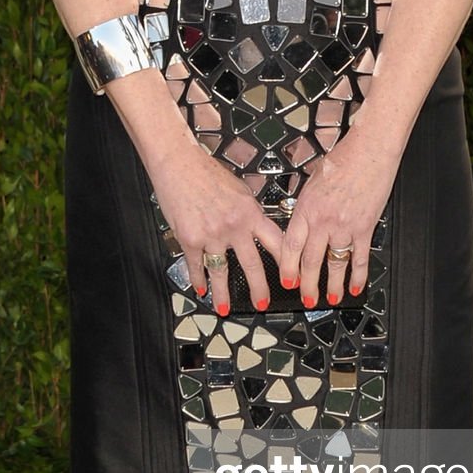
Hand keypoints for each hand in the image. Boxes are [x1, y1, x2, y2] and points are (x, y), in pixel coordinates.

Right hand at [148, 136, 286, 314]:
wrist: (179, 163)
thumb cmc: (208, 173)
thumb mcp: (240, 190)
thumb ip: (250, 212)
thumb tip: (258, 228)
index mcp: (251, 213)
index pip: (277, 243)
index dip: (287, 264)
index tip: (293, 279)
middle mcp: (235, 226)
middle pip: (253, 265)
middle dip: (260, 289)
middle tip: (263, 304)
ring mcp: (212, 234)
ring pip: (220, 272)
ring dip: (223, 294)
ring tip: (225, 309)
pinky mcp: (190, 238)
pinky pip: (195, 265)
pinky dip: (197, 280)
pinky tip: (200, 289)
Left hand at [279, 131, 398, 307]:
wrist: (369, 151)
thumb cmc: (341, 160)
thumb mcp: (311, 183)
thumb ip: (305, 207)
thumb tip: (301, 225)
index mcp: (306, 208)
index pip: (291, 246)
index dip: (288, 268)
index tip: (287, 282)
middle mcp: (323, 220)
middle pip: (311, 260)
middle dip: (307, 284)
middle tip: (307, 298)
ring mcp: (345, 226)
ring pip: (335, 263)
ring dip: (332, 285)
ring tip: (330, 299)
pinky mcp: (365, 227)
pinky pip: (360, 257)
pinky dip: (358, 275)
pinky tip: (355, 286)